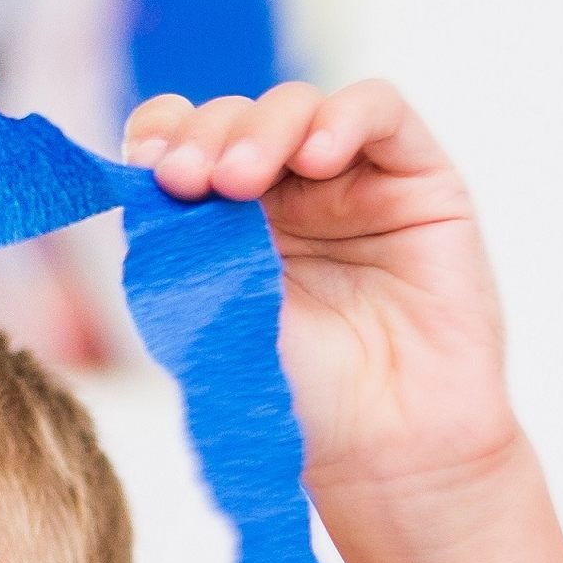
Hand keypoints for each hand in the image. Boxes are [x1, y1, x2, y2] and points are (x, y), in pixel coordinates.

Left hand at [124, 81, 514, 515]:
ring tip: (238, 180)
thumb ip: (180, 250)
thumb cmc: (296, 404)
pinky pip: (380, 111)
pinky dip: (343, 118)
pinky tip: (317, 157)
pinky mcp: (419, 180)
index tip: (144, 168)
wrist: (384, 454)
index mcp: (226, 225)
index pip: (185, 145)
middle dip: (205, 137)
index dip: (163, 136)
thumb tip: (146, 175)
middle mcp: (289, 196)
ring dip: (261, 129)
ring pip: (300, 107)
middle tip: (186, 180)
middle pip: (236, 119)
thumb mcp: (212, 324)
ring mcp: (353, 182)